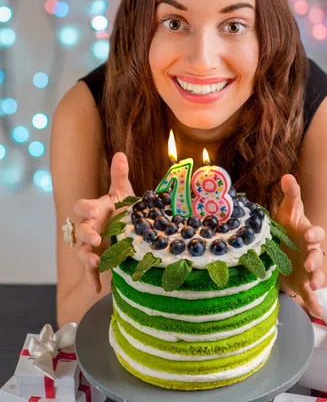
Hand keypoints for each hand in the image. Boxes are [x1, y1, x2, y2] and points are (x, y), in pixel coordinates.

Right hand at [73, 152, 133, 293]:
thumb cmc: (123, 211)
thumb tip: (120, 153)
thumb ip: (120, 176)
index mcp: (95, 210)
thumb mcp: (124, 194)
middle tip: (97, 237)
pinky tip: (97, 289)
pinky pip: (90, 273)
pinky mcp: (97, 263)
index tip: (95, 211)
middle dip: (86, 234)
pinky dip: (92, 281)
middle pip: (80, 231)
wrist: (129, 233)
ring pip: (82, 252)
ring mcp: (92, 247)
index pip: (82, 206)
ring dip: (87, 257)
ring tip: (96, 262)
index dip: (86, 208)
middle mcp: (90, 228)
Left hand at [273, 174, 325, 317]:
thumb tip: (287, 176)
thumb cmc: (286, 228)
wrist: (281, 248)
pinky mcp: (302, 284)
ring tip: (313, 286)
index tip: (308, 234)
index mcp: (308, 234)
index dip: (314, 233)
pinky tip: (317, 313)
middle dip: (315, 259)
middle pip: (318, 255)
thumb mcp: (286, 211)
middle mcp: (311, 252)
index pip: (316, 233)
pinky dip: (314, 304)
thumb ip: (290, 195)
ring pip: (317, 276)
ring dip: (317, 280)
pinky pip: (310, 296)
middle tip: (309, 263)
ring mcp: (308, 270)